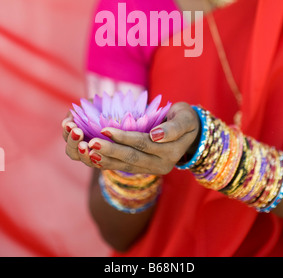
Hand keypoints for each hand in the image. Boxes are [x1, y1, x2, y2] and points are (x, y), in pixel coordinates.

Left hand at [86, 102, 200, 174]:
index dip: (124, 137)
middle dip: (110, 150)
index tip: (105, 129)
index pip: (143, 144)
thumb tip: (155, 136)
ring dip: (105, 159)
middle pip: (132, 158)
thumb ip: (173, 127)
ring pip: (125, 166)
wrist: (190, 133)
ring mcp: (152, 170)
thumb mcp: (185, 118)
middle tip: (90, 143)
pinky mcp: (143, 170)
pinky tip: (92, 158)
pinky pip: (123, 168)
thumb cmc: (185, 119)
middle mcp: (161, 165)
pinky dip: (107, 163)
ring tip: (87, 152)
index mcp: (171, 152)